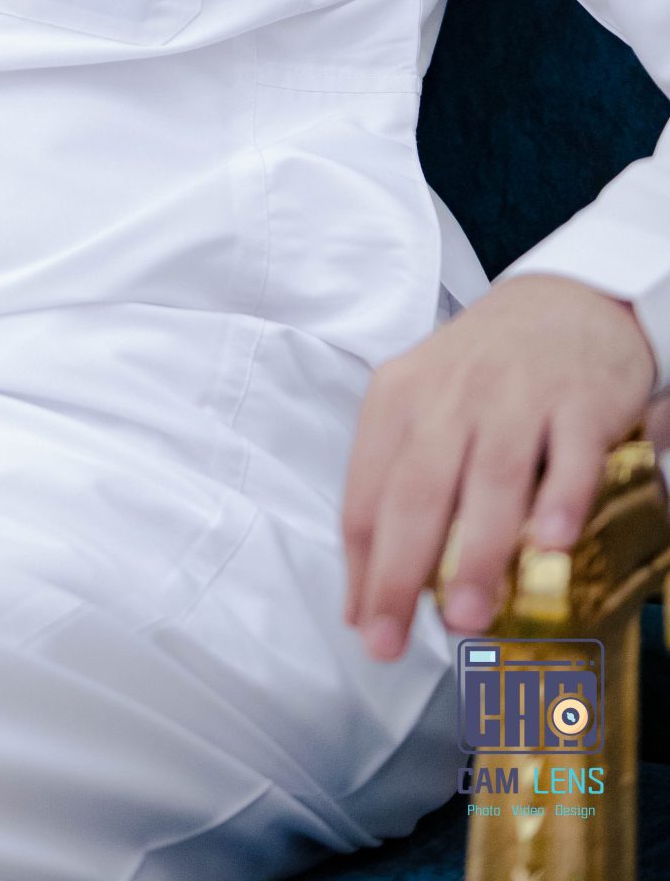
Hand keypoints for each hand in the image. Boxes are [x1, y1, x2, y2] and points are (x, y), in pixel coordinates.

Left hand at [342, 274, 655, 662]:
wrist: (565, 303)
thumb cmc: (483, 374)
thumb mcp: (423, 411)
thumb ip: (393, 494)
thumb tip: (362, 597)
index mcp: (399, 399)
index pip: (367, 490)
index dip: (363, 565)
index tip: (367, 629)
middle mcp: (450, 394)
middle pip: (418, 488)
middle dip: (403, 568)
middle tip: (396, 637)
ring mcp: (516, 394)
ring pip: (492, 477)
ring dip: (479, 551)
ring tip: (469, 615)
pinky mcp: (578, 400)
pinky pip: (570, 454)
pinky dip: (561, 498)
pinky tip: (553, 543)